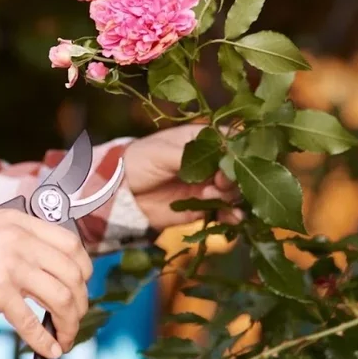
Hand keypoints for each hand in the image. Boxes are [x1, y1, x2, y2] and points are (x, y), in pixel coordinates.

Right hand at [0, 209, 92, 358]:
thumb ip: (15, 237)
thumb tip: (43, 263)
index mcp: (17, 220)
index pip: (69, 242)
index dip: (83, 267)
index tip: (82, 283)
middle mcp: (18, 238)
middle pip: (71, 273)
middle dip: (80, 301)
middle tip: (75, 317)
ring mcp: (10, 263)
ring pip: (60, 297)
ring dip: (68, 323)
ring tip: (65, 337)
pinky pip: (32, 321)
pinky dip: (45, 340)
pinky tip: (50, 350)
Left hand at [123, 124, 241, 230]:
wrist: (120, 193)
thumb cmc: (138, 161)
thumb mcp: (161, 153)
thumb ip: (190, 157)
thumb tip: (221, 161)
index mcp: (200, 140)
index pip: (230, 140)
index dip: (237, 150)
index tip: (232, 160)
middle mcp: (208, 162)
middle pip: (236, 168)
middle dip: (233, 177)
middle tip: (218, 183)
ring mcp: (207, 185)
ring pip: (233, 191)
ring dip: (231, 196)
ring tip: (212, 198)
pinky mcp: (202, 207)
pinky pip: (224, 212)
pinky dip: (231, 216)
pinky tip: (231, 218)